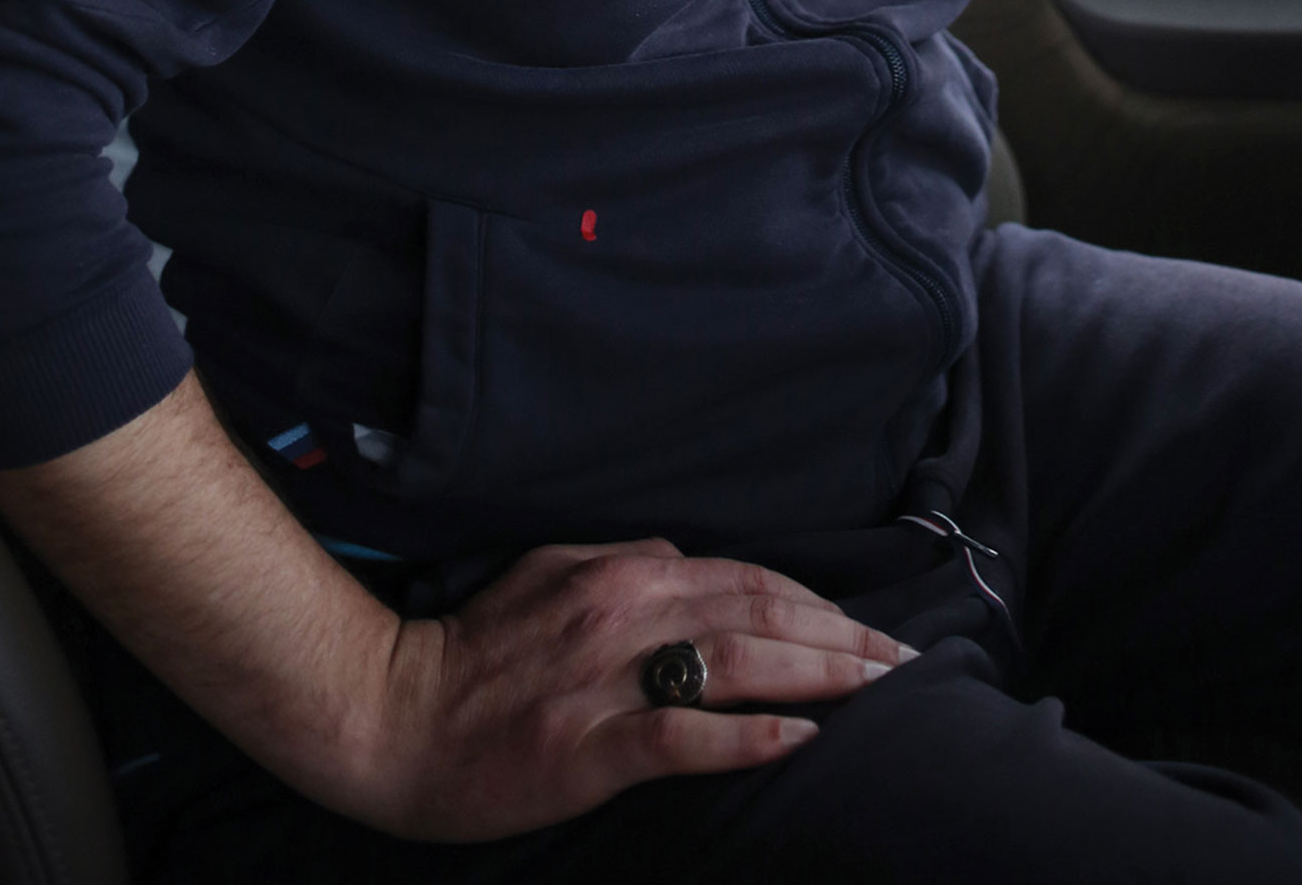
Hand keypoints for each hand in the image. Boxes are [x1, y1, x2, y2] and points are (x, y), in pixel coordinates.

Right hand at [0, 373, 907, 845]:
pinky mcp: (590, 744)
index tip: (874, 628)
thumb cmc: (470, 655)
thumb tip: (682, 556)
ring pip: (738, 662)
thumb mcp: (541, 578)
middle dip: (845, 638)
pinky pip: (685, 734)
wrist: (389, 712)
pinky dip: (749, 735)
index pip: (743, 578)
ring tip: (884, 689)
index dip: (817, 602)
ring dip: (823, 674)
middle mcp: (621, 612)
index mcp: (615, 572)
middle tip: (911, 663)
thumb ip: (616, 566)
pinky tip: (801, 739)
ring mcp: (607, 679)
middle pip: (759, 614)